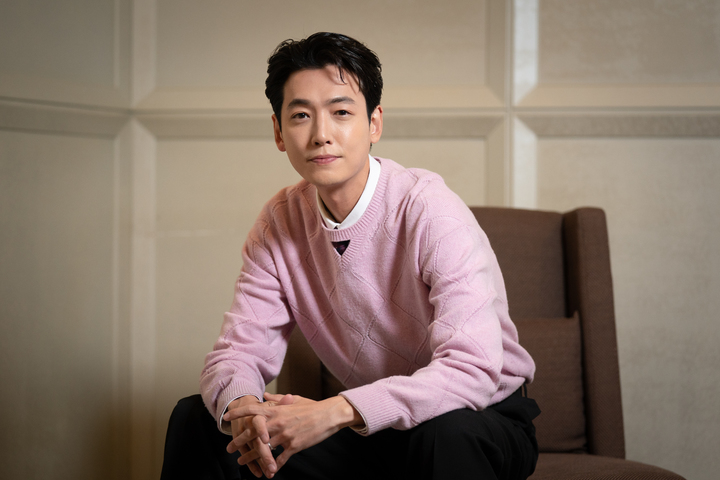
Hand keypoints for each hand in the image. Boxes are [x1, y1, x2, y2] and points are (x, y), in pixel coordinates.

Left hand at [224, 393, 362, 475]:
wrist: (329, 415)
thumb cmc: (312, 406)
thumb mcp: (294, 399)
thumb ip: (277, 400)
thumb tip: (264, 396)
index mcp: (277, 411)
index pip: (253, 410)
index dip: (239, 413)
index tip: (226, 417)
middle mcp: (278, 423)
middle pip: (253, 432)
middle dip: (239, 440)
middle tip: (229, 448)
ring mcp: (285, 435)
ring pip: (263, 449)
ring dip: (251, 457)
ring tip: (242, 462)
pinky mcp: (294, 446)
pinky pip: (280, 459)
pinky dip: (273, 466)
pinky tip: (268, 472)